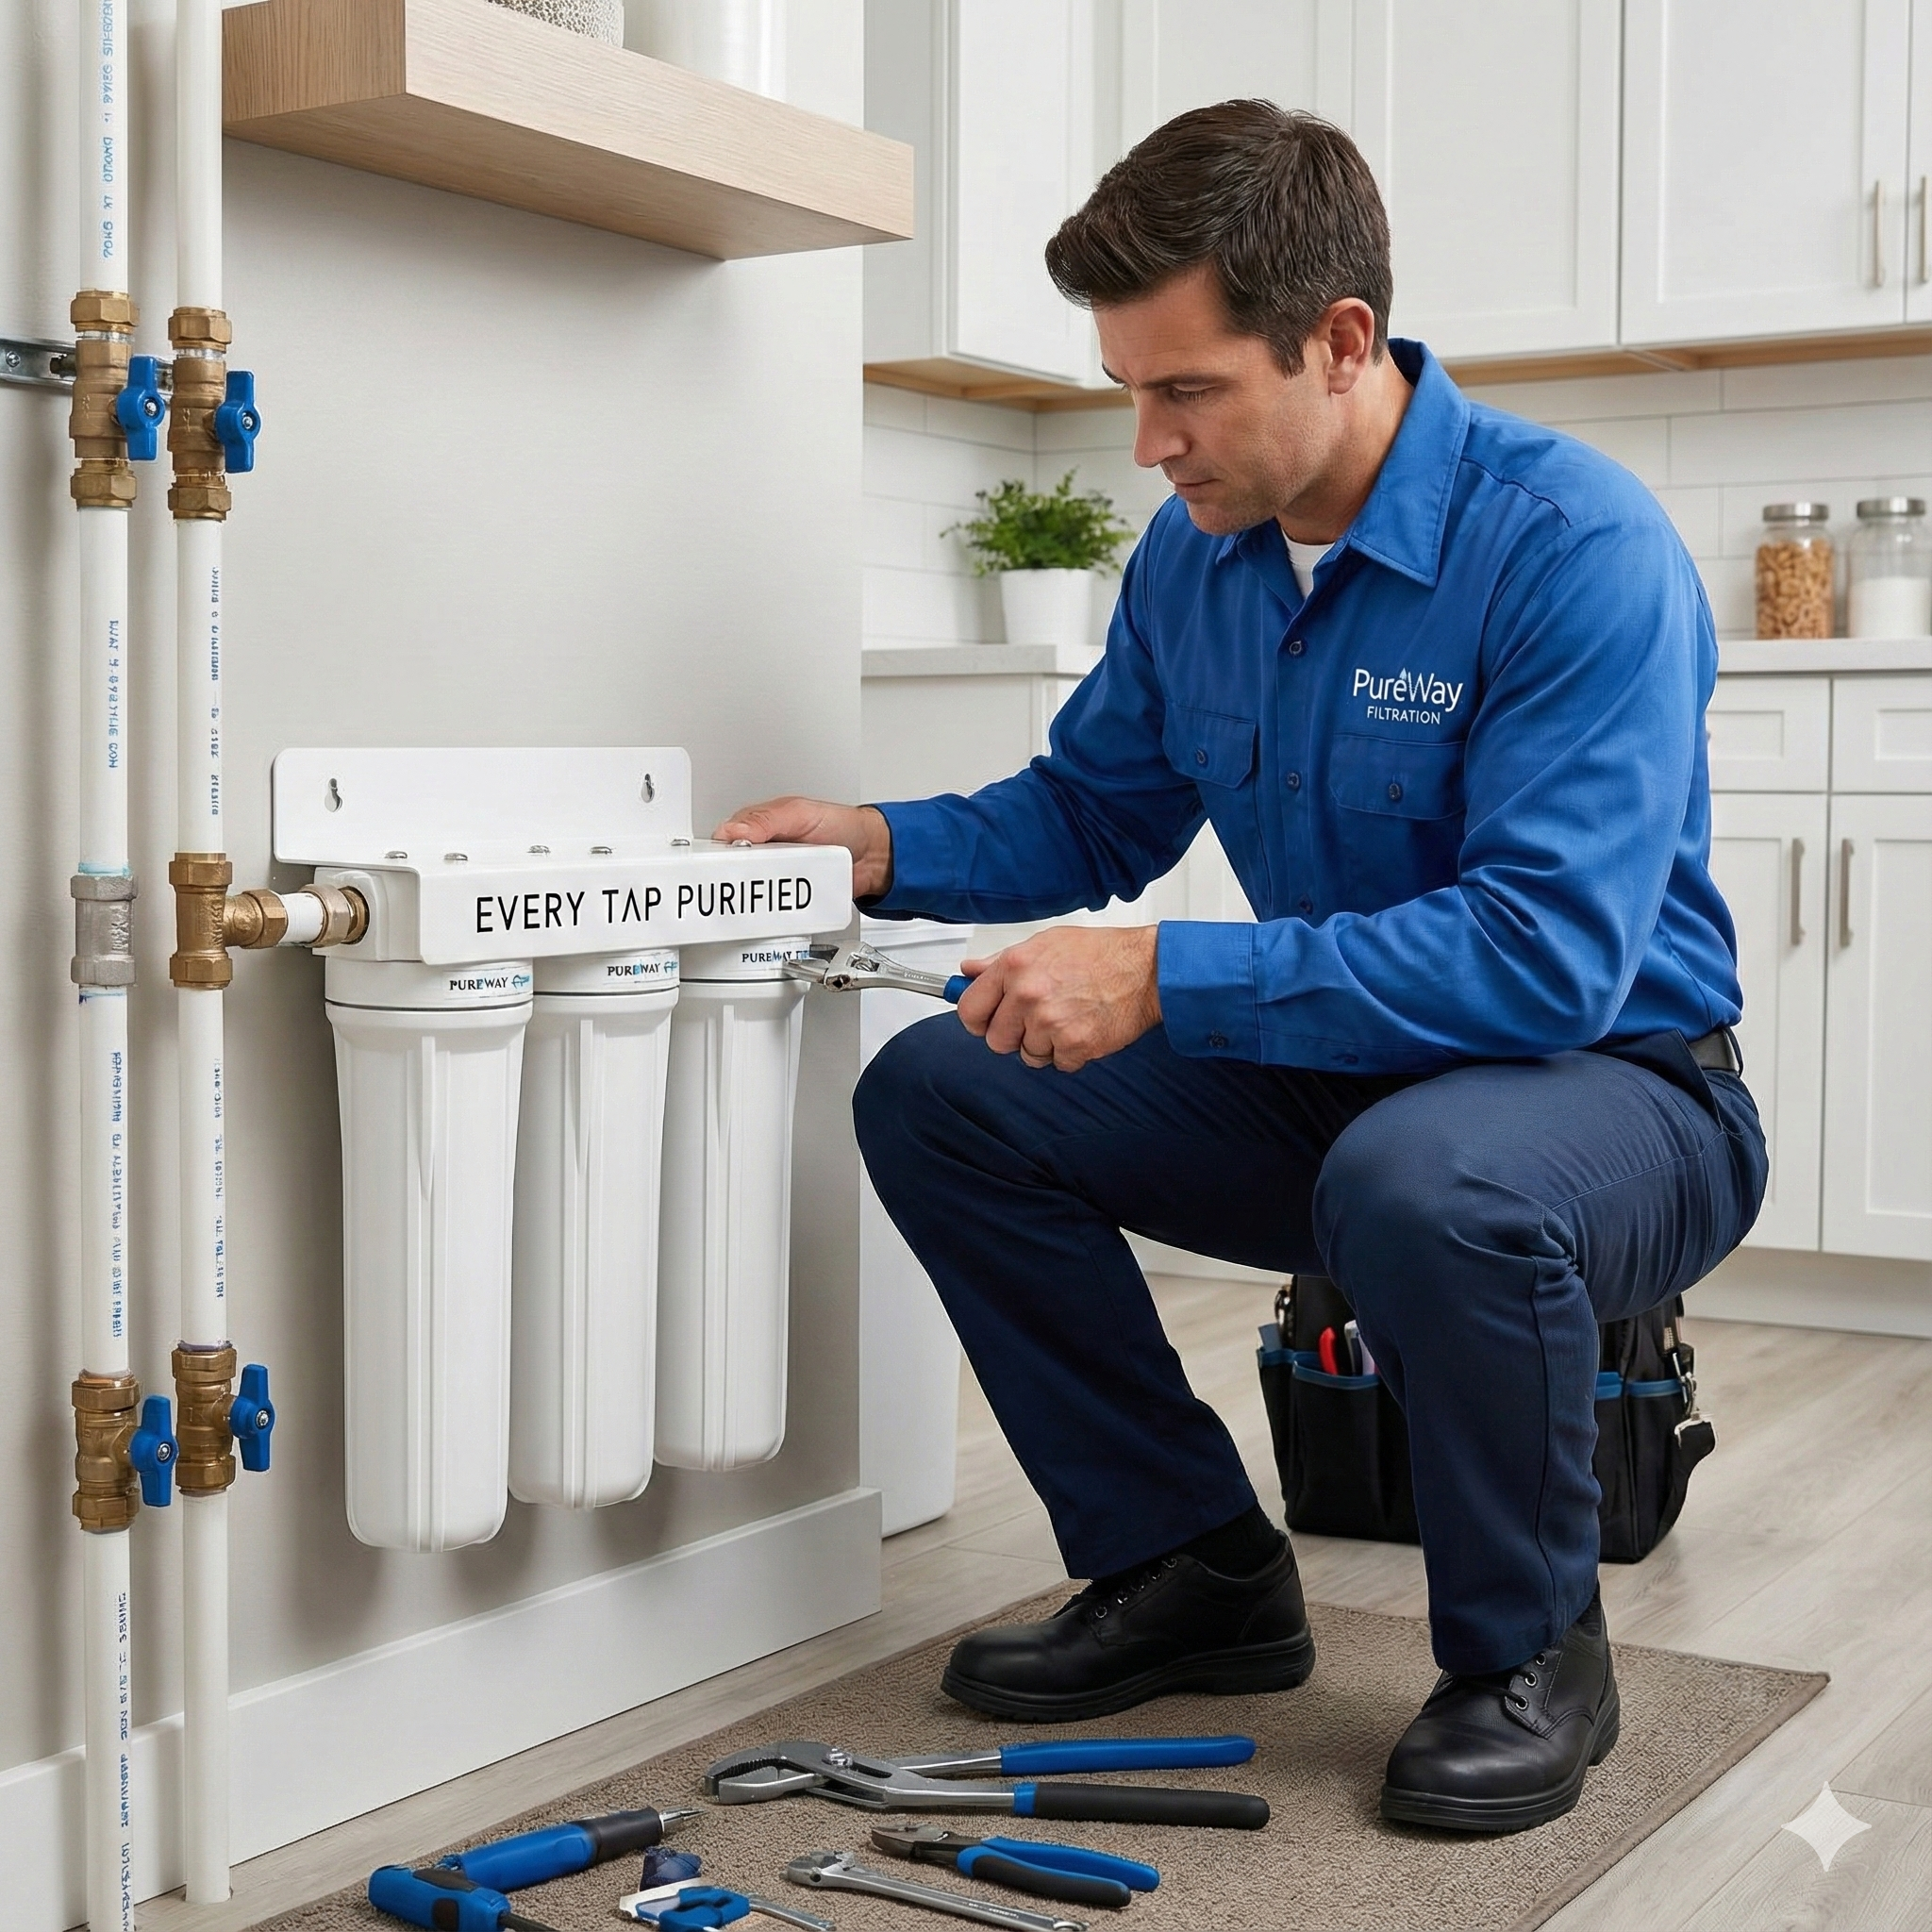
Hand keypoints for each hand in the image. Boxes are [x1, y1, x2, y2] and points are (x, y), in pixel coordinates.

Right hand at [713, 796, 893, 899]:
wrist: (874, 855)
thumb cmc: (841, 826)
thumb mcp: (800, 813)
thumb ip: (766, 820)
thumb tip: (734, 831)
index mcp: (760, 827)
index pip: (726, 841)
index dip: (717, 854)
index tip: (717, 865)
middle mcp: (766, 853)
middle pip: (735, 871)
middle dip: (732, 881)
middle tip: (735, 884)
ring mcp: (779, 877)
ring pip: (752, 894)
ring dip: (751, 899)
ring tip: (752, 900)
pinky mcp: (792, 899)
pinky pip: (776, 910)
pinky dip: (772, 914)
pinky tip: (770, 913)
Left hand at [957, 924, 1160, 1072]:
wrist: (1147, 970)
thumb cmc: (1101, 954)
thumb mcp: (1045, 944)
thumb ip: (1001, 961)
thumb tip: (970, 972)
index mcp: (1015, 966)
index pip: (970, 1008)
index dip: (976, 1020)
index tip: (984, 1022)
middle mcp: (1028, 994)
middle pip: (996, 1040)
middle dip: (1014, 1036)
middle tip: (1036, 1021)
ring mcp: (1050, 1022)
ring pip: (1028, 1055)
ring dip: (1045, 1046)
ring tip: (1067, 1019)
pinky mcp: (1074, 1045)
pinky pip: (1057, 1064)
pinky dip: (1070, 1054)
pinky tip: (1083, 1029)